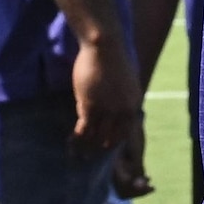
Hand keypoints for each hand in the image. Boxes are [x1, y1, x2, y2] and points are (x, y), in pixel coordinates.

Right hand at [74, 28, 148, 190]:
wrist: (105, 45)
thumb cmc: (113, 59)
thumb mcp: (125, 82)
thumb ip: (122, 99)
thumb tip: (117, 111)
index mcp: (133, 105)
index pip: (126, 134)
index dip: (114, 144)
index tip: (105, 152)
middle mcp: (123, 112)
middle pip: (111, 140)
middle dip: (100, 150)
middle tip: (89, 159)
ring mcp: (107, 110)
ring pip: (96, 137)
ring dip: (87, 149)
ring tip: (78, 157)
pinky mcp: (90, 106)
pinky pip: (84, 130)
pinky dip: (77, 139)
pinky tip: (70, 143)